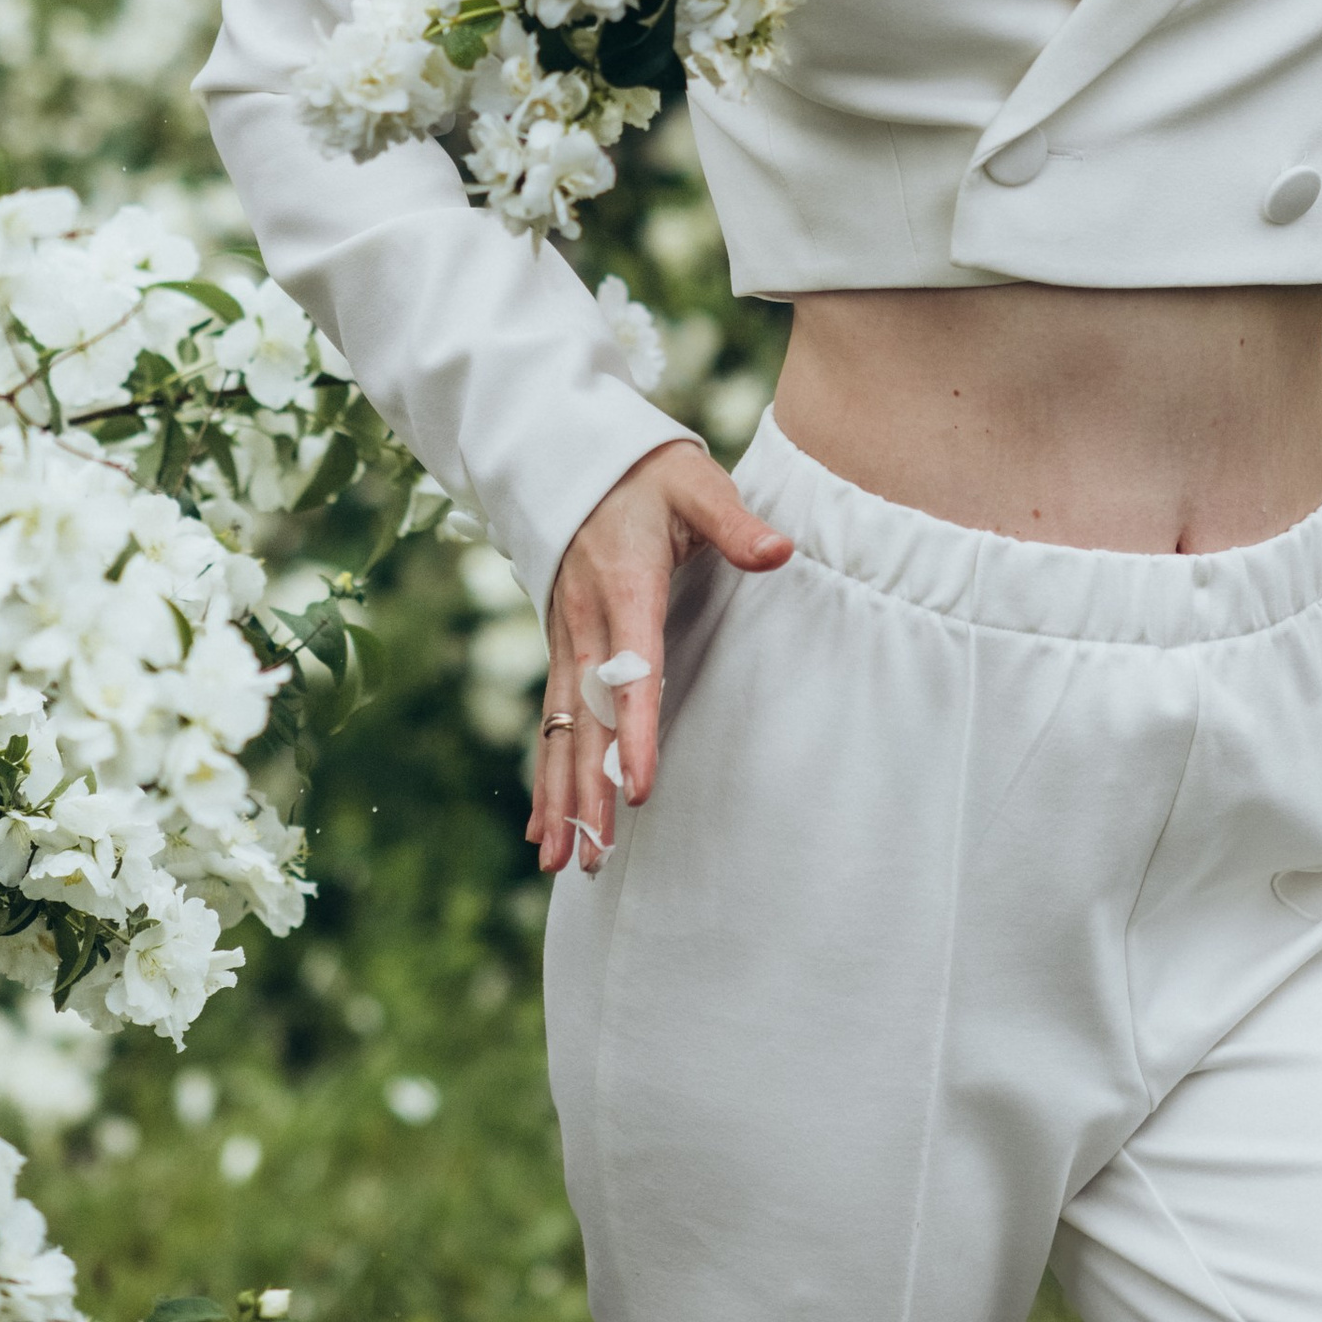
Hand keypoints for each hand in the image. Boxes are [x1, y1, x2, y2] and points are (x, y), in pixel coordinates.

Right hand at [529, 441, 791, 874]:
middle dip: (588, 792)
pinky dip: (545, 774)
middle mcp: (587, 623)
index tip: (638, 789)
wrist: (578, 457)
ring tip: (557, 864)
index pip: (632, 673)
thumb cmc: (648, 474)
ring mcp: (567, 638)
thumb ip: (734, 521)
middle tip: (592, 857)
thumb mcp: (695, 483)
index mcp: (625, 588)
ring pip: (561, 731)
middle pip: (587, 721)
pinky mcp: (562, 647)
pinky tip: (541, 825)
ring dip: (560, 797)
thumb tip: (779, 551)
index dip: (636, 734)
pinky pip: (552, 720)